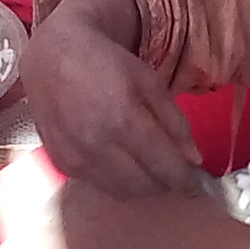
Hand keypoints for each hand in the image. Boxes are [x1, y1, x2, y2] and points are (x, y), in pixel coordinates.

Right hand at [25, 0, 203, 196]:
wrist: (51, 57)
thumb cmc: (106, 64)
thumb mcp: (150, 82)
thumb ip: (176, 122)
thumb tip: (194, 159)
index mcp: (123, 120)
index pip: (165, 167)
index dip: (186, 180)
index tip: (197, 181)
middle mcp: (96, 144)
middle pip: (145, 185)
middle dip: (167, 185)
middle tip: (177, 175)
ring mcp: (76, 157)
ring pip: (123, 191)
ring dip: (144, 187)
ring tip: (153, 170)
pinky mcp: (63, 163)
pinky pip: (99, 185)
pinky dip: (118, 181)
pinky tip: (125, 164)